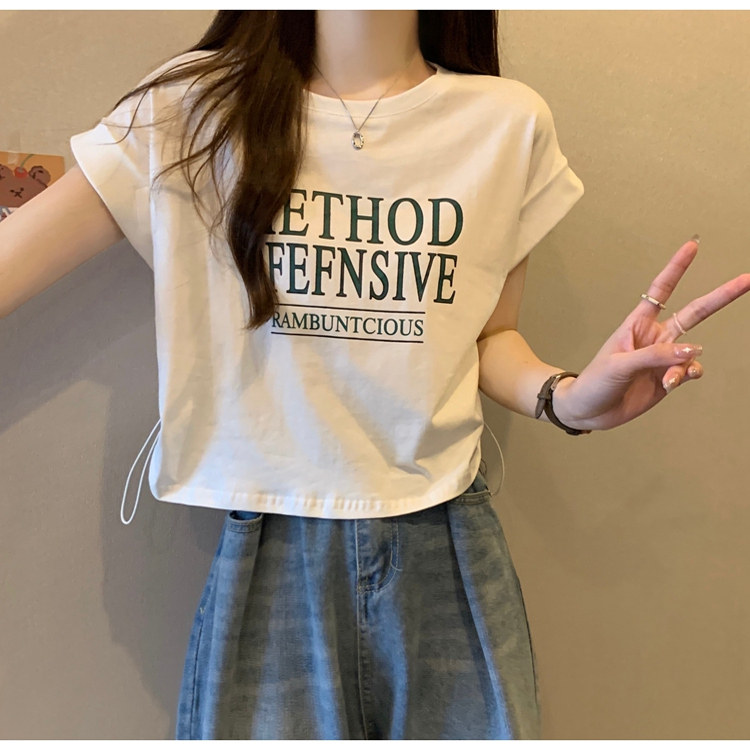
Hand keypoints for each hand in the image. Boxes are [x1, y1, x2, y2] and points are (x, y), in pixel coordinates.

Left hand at [554, 237, 749, 430]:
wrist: (588, 411)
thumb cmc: (595, 381)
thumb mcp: (619, 364)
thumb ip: (655, 355)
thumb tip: (693, 349)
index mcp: (637, 324)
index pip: (661, 290)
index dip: (677, 268)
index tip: (692, 246)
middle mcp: (655, 338)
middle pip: (694, 312)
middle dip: (720, 296)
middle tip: (746, 279)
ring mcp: (663, 358)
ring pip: (692, 352)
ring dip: (685, 363)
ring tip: (668, 378)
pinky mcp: (668, 378)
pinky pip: (689, 371)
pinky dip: (684, 376)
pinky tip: (670, 384)